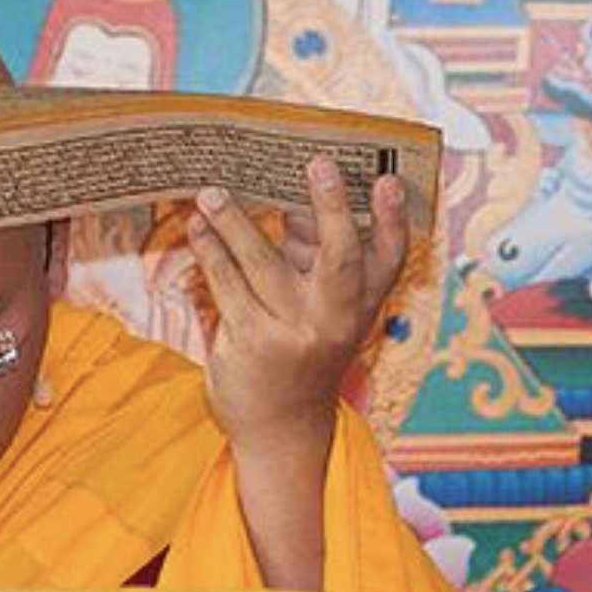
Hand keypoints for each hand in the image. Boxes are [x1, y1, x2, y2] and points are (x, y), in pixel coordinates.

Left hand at [185, 156, 407, 454]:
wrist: (281, 427)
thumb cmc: (301, 353)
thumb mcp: (324, 312)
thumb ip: (314, 261)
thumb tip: (288, 207)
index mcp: (362, 307)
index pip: (389, 258)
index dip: (393, 220)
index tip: (388, 181)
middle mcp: (334, 319)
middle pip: (339, 257)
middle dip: (331, 208)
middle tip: (319, 164)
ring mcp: (293, 332)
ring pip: (263, 263)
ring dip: (234, 221)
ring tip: (211, 192)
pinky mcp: (251, 342)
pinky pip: (227, 284)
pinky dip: (210, 251)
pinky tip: (197, 228)